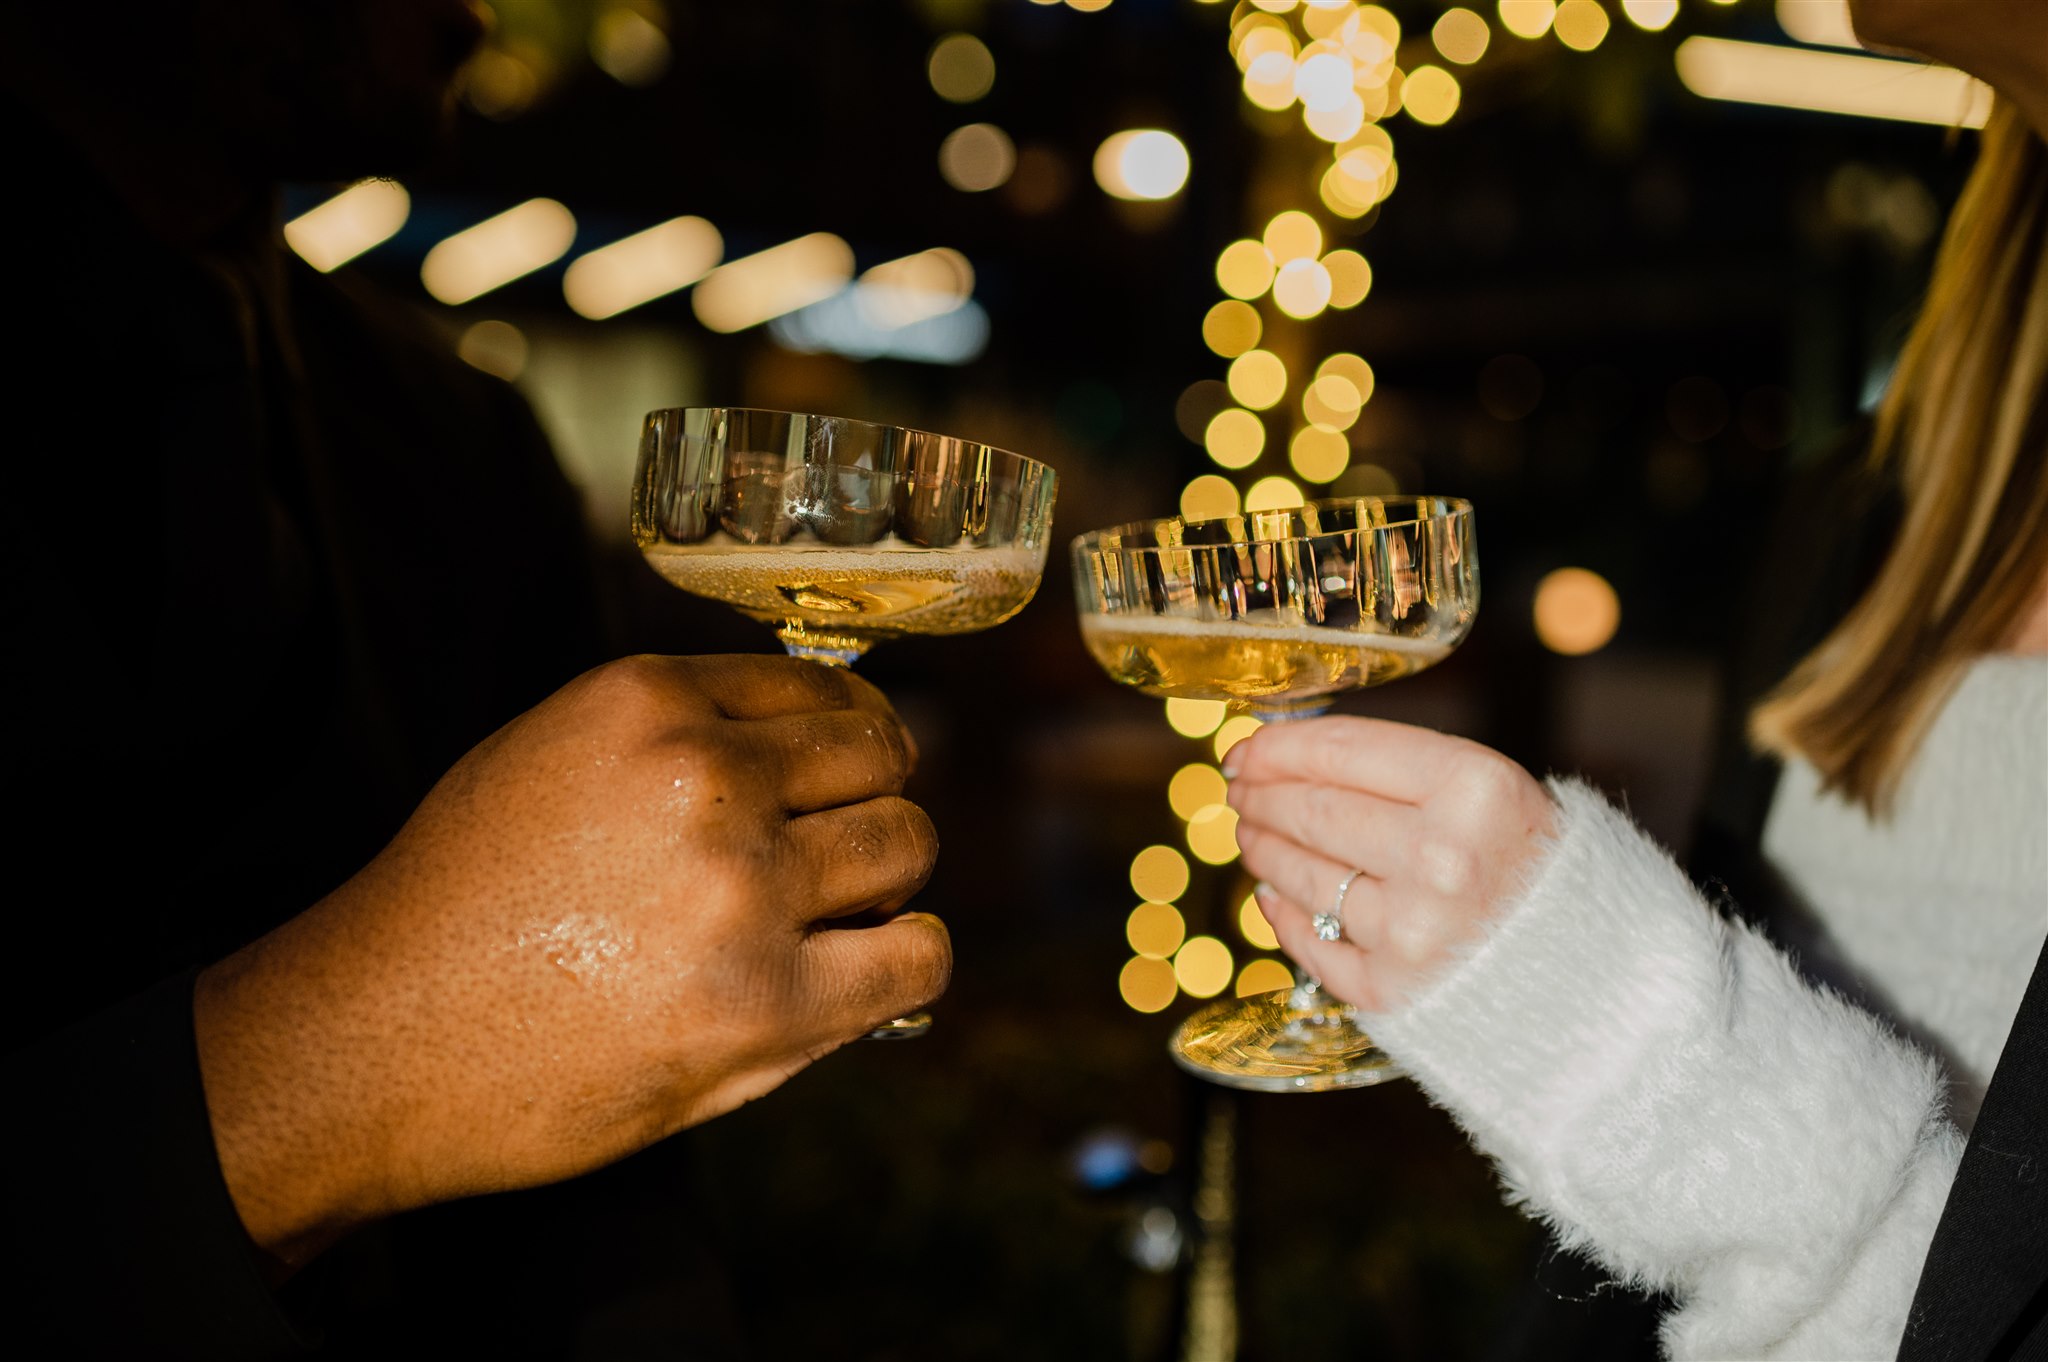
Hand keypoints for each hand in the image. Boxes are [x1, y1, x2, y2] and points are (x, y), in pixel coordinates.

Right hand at [194, 654, 947, 1270]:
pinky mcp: (764, 1004)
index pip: (823, 686)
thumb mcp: (550, 755)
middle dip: (872, 801)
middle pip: (881, 758)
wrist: (374, 1042)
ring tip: (843, 914)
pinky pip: (916, 959)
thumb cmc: (457, 906)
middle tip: (843, 851)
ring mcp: (741, 891)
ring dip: (890, 880)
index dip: (848, 735)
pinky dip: (907, 960)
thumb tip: (812, 746)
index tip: (848, 771)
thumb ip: (678, 735)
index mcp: (649, 703)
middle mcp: (704, 779)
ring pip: (907, 846)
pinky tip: (866, 970)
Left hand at [1224, 717, 1553, 1012]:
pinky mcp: (1392, 991)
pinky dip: (1283, 912)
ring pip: (1299, 873)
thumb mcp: (1489, 792)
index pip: (1340, 752)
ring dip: (1263, 848)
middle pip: (1312, 811)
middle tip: (1239, 788)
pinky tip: (1274, 892)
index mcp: (1473, 788)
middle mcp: (1441, 858)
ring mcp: (1412, 930)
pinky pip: (1310, 939)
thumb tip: (1283, 754)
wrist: (1594, 977)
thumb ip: (1396, 770)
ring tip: (1253, 832)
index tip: (1246, 747)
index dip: (1278, 747)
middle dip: (1261, 795)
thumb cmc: (1535, 871)